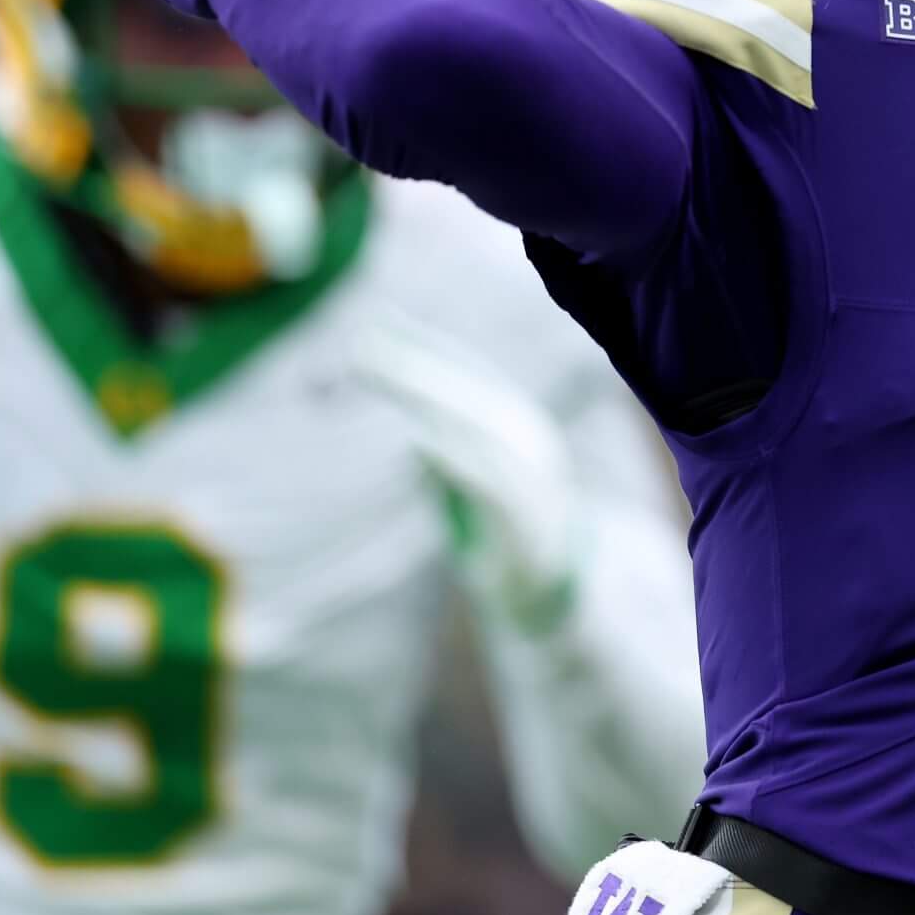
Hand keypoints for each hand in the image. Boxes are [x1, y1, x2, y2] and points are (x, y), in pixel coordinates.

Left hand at [348, 310, 582, 633]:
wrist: (551, 595)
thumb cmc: (503, 537)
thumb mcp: (471, 488)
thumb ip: (448, 460)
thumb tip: (419, 437)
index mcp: (517, 426)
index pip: (467, 374)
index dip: (425, 345)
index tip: (380, 319)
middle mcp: (529, 440)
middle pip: (466, 390)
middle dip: (415, 363)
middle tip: (363, 343)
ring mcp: (531, 476)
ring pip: (474, 424)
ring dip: (425, 394)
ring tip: (379, 373)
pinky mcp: (524, 518)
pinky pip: (487, 480)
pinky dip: (453, 456)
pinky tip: (417, 438)